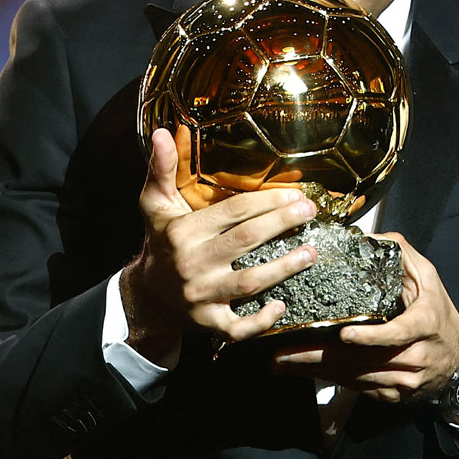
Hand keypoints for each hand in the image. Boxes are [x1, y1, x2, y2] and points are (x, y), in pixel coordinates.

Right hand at [121, 128, 317, 367]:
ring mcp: (201, 296)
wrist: (147, 294)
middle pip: (246, 241)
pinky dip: (260, 320)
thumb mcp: (155, 205)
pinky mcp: (208, 323)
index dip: (268, 201)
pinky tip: (282, 306)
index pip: (233, 212)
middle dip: (283, 224)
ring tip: (312, 253)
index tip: (295, 194)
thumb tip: (162, 131)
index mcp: (183, 232)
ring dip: (284, 268)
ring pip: (249, 283)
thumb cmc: (161, 243)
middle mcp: (192, 263)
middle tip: (310, 213)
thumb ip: (162, 168)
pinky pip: (238, 327)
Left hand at [270, 232, 458, 403]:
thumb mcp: (429, 278)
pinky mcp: (393, 395)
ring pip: (355, 378)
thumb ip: (401, 254)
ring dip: (316, 371)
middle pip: (363, 361)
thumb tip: (368, 237)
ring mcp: (403, 381)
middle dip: (320, 358)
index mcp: (423, 324)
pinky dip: (329, 380)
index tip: (344, 334)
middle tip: (284, 353)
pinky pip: (358, 388)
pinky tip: (304, 372)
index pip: (396, 335)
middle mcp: (414, 357)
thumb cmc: (438, 313)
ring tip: (283, 362)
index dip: (370, 337)